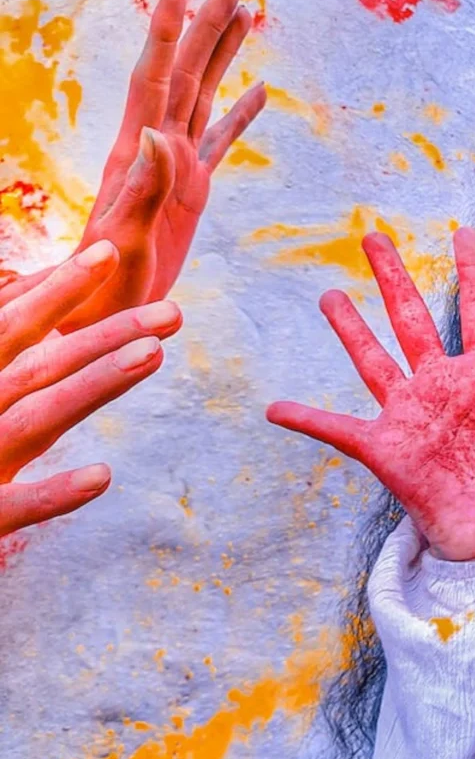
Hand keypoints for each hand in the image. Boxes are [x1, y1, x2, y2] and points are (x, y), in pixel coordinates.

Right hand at [2, 241, 182, 536]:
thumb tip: (16, 292)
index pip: (10, 327)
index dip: (57, 290)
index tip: (108, 251)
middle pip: (38, 365)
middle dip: (103, 333)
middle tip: (173, 311)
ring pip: (34, 420)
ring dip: (92, 387)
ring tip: (154, 356)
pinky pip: (12, 507)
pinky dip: (52, 493)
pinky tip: (101, 476)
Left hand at [25, 0, 266, 330]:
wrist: (99, 313)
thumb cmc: (107, 286)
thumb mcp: (127, 239)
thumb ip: (144, 188)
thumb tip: (156, 131)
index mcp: (139, 156)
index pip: (155, 83)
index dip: (167, 37)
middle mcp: (156, 151)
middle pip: (186, 77)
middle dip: (205, 30)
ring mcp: (176, 168)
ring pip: (204, 98)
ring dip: (223, 57)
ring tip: (246, 16)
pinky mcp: (192, 191)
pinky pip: (221, 143)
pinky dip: (241, 116)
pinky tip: (260, 93)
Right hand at [265, 229, 474, 561]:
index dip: (472, 272)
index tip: (463, 232)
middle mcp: (442, 388)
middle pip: (414, 320)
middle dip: (394, 279)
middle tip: (373, 237)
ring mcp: (411, 417)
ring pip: (374, 361)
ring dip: (352, 329)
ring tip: (329, 296)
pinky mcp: (388, 452)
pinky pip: (339, 430)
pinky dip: (308, 419)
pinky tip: (276, 408)